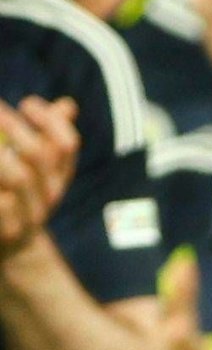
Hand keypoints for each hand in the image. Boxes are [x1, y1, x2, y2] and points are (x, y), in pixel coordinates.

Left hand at [0, 97, 79, 259]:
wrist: (14, 246)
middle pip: (40, 155)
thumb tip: (67, 105)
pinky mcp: (10, 231)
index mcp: (60, 175)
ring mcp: (31, 214)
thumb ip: (51, 136)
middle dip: (15, 128)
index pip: (67, 143)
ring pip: (20, 177)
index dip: (49, 120)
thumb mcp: (40, 169)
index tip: (27, 103)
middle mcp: (51, 193)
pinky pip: (4, 205)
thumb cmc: (21, 196)